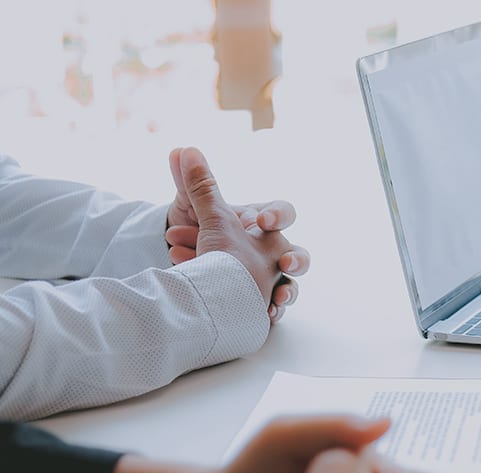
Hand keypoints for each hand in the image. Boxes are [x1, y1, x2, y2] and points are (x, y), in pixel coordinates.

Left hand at [166, 147, 308, 321]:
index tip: (261, 221)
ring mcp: (270, 279)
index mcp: (262, 224)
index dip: (278, 215)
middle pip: (300, 255)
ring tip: (277, 300)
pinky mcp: (261, 303)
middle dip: (297, 260)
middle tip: (285, 263)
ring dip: (288, 293)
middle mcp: (272, 252)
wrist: (192, 268)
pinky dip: (272, 313)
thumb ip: (194, 183)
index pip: (283, 213)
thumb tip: (180, 149)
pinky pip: (275, 310)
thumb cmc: (202, 235)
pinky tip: (266, 316)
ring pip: (292, 287)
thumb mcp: (196, 211)